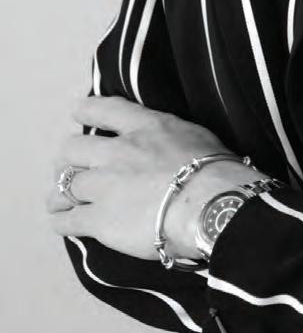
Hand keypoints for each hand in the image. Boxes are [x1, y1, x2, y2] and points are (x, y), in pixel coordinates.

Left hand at [46, 96, 267, 261]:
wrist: (209, 203)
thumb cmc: (215, 170)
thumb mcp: (194, 135)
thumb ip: (170, 137)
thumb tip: (171, 147)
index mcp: (144, 127)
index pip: (105, 109)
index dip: (86, 110)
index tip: (76, 112)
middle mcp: (118, 151)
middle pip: (73, 149)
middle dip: (68, 159)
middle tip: (69, 169)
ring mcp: (105, 185)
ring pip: (64, 185)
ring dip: (59, 193)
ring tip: (57, 200)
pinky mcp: (99, 219)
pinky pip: (67, 220)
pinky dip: (61, 221)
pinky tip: (61, 223)